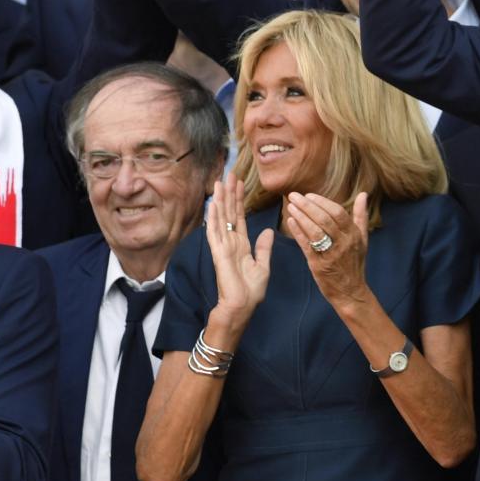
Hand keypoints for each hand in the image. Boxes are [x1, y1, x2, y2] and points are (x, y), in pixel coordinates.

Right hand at [205, 174, 271, 343]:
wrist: (242, 307)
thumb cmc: (251, 291)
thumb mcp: (262, 266)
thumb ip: (263, 248)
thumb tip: (267, 231)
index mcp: (241, 245)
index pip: (240, 217)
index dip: (239, 199)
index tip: (239, 182)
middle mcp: (230, 243)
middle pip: (229, 213)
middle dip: (229, 193)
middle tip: (229, 173)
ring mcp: (223, 247)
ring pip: (220, 218)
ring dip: (220, 200)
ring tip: (220, 181)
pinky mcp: (219, 254)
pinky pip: (215, 232)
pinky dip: (213, 218)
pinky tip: (213, 204)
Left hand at [284, 191, 372, 312]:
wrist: (350, 291)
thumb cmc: (355, 263)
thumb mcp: (362, 239)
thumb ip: (361, 216)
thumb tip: (363, 194)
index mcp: (354, 235)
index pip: (338, 213)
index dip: (323, 202)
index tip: (309, 195)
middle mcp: (344, 243)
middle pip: (325, 219)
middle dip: (308, 206)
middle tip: (294, 195)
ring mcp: (331, 255)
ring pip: (315, 232)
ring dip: (301, 217)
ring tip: (290, 206)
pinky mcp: (319, 265)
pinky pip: (307, 246)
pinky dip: (298, 232)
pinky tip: (290, 222)